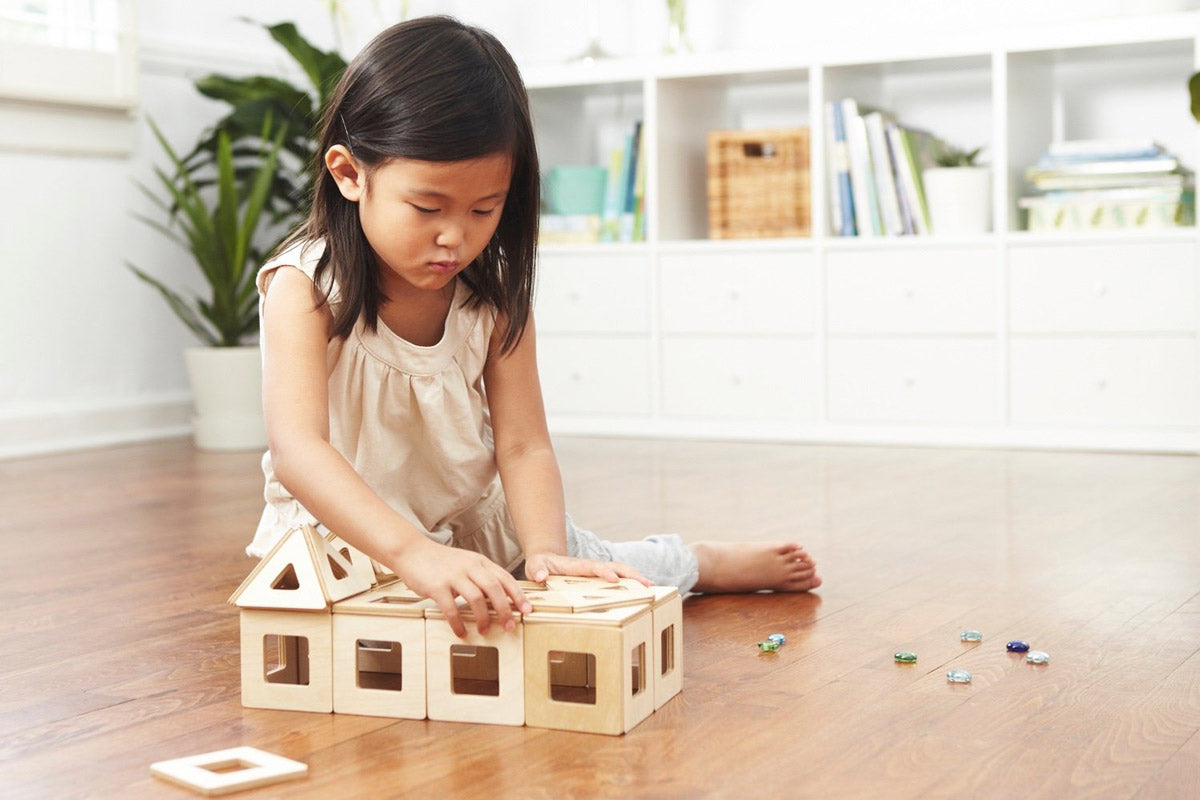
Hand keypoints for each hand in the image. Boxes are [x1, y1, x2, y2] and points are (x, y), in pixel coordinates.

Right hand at [389, 538, 531, 637]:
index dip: (518, 595)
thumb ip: (482, 577)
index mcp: (480, 562)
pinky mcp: (437, 586)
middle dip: (505, 609)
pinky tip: (461, 632)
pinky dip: (458, 623)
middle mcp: (469, 566)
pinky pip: (451, 608)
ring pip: (476, 598)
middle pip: (494, 588)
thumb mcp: (466, 564)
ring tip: (485, 630)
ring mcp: (453, 575)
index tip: (527, 609)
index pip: (505, 578)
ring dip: (483, 618)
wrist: (412, 552)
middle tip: (510, 626)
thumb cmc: (441, 562)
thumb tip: (500, 599)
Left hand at [524, 552, 651, 585]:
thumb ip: (536, 570)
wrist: (546, 559)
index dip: (604, 572)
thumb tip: (541, 576)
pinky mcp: (600, 576)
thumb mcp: (534, 566)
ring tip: (652, 587)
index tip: (614, 579)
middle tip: (647, 583)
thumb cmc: (540, 565)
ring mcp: (597, 571)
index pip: (593, 567)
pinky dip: (632, 582)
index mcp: (576, 565)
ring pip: (620, 571)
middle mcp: (591, 566)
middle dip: (631, 574)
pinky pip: (619, 577)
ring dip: (636, 577)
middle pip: (615, 566)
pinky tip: (644, 591)